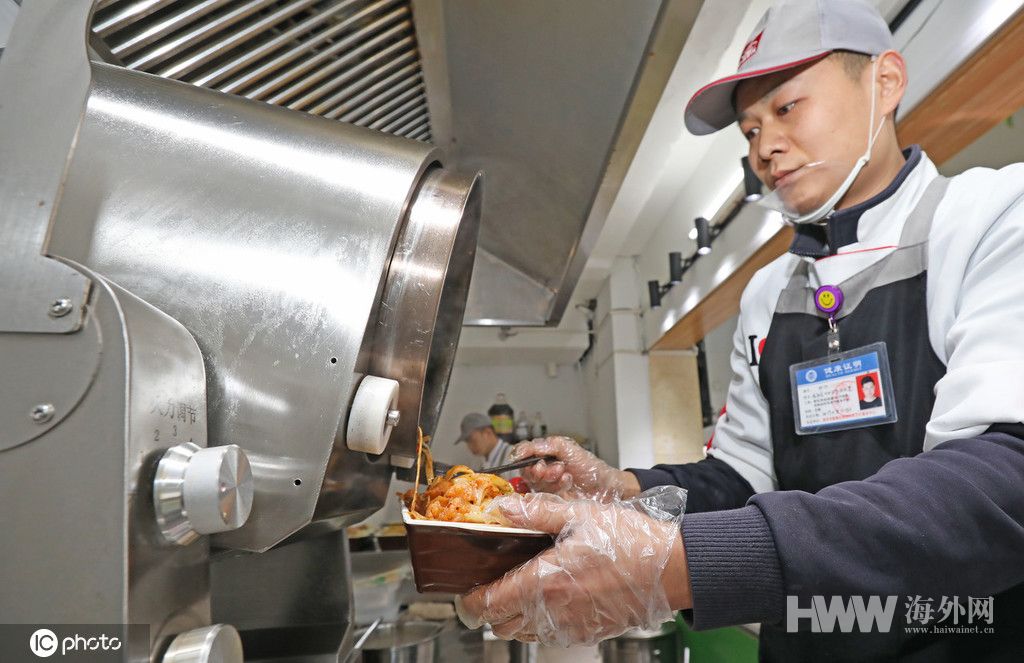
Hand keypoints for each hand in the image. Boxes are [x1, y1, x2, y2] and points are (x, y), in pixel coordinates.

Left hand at [456, 487, 689, 646]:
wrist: (671, 568)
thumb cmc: (629, 540)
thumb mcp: (578, 514)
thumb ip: (534, 513)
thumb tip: (501, 508)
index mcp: (546, 581)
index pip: (490, 604)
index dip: (471, 600)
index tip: (466, 591)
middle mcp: (554, 611)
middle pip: (501, 626)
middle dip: (490, 609)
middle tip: (492, 586)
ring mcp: (572, 626)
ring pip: (525, 635)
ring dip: (514, 618)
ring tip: (521, 590)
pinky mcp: (588, 632)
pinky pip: (551, 637)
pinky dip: (540, 624)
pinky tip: (551, 599)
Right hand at [513, 436, 640, 499]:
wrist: (605, 487)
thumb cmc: (589, 466)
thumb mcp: (569, 449)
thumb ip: (547, 445)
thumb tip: (524, 448)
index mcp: (545, 454)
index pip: (523, 453)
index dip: (520, 455)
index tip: (523, 457)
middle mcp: (543, 470)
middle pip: (525, 470)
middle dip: (538, 468)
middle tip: (551, 467)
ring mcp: (546, 486)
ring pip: (534, 482)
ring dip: (549, 477)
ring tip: (565, 473)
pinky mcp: (550, 501)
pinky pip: (543, 495)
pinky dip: (555, 487)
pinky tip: (567, 482)